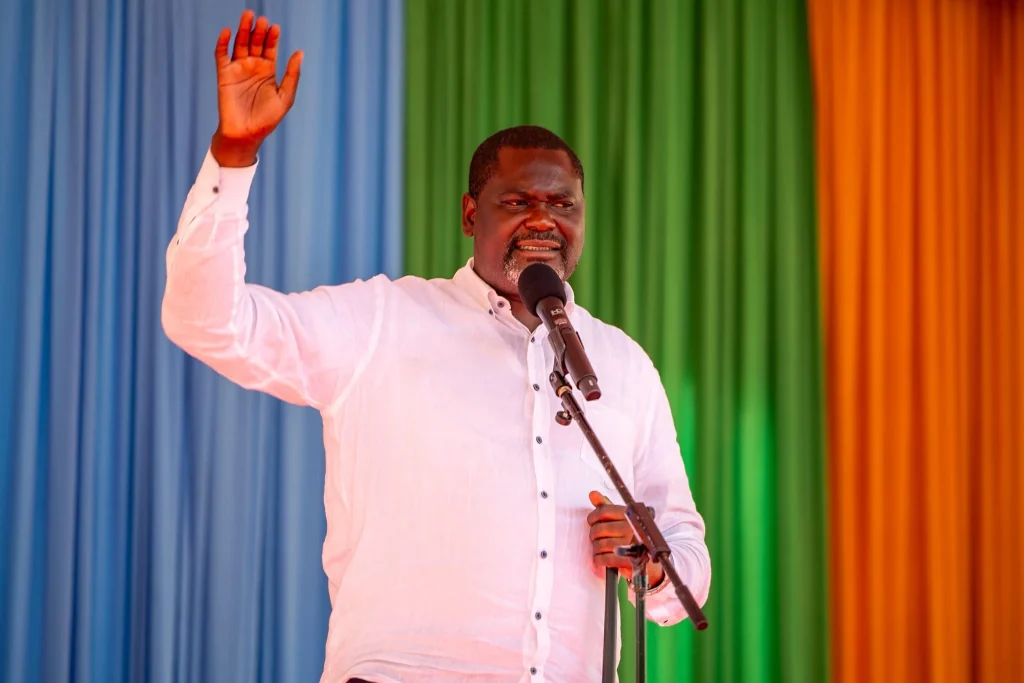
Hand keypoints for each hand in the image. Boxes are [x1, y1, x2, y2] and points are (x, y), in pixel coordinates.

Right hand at [211, 10, 303, 165]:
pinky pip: (221, 55)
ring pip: (239, 44)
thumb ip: (292, 75)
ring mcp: (238, 69)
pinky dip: (223, 43)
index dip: (272, 37)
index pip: (270, 48)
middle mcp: (253, 67)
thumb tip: (300, 52)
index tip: (275, 28)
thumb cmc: (267, 120)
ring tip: (248, 16)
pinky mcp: (223, 75)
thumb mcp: (285, 97)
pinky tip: (227, 32)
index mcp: (268, 71)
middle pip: (255, 43)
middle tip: (261, 19)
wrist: (246, 135)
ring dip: (243, 30)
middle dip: (258, 31)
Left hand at [587, 491, 664, 586]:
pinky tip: (600, 557)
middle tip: (594, 536)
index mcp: (630, 515)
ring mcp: (630, 545)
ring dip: (595, 547)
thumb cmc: (631, 532)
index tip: (591, 521)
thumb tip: (592, 494)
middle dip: (593, 533)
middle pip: (599, 529)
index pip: (604, 511)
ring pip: (600, 545)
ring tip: (598, 547)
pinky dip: (598, 559)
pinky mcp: (628, 561)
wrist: (649, 555)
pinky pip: (605, 559)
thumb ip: (606, 505)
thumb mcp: (621, 516)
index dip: (593, 516)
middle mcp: (631, 529)